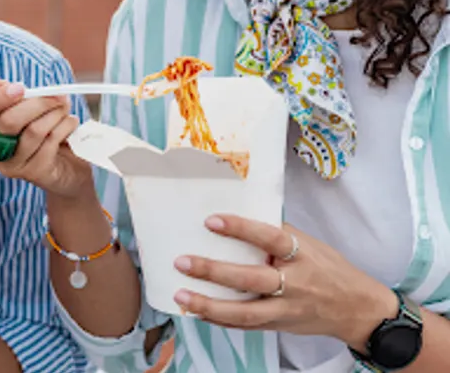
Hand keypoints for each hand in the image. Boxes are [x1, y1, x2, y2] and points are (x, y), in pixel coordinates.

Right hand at [0, 76, 92, 198]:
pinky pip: (51, 143)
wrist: (64, 162)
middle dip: (38, 103)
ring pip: (34, 131)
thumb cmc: (37, 126)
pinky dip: (65, 127)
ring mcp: (11, 166)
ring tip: (65, 107)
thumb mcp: (22, 106)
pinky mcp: (34, 173)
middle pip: (8, 122)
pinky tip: (70, 122)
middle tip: (58, 94)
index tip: (20, 87)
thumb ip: (6, 92)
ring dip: (55, 113)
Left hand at [172, 214, 396, 348]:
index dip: (241, 229)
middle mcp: (295, 284)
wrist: (358, 309)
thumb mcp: (310, 245)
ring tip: (182, 295)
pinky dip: (220, 320)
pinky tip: (196, 311)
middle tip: (182, 261)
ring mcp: (286, 309)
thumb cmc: (329, 269)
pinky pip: (246, 326)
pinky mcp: (279, 326)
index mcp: (303, 256)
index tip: (211, 220)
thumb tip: (241, 213)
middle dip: (214, 271)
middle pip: (252, 279)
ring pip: (245, 312)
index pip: (271, 238)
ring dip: (209, 305)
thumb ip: (279, 233)